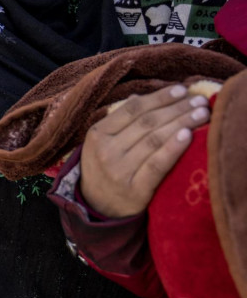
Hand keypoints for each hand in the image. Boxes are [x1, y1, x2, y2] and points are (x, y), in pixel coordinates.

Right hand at [79, 85, 209, 218]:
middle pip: (147, 123)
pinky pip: (157, 164)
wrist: (97, 208)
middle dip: (176, 108)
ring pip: (154, 140)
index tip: (181, 90)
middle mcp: (107, 151)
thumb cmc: (104, 169)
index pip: (132, 109)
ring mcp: (120, 171)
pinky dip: (173, 148)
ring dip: (182, 123)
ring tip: (201, 114)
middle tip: (199, 100)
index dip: (158, 97)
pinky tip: (188, 135)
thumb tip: (139, 97)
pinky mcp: (135, 189)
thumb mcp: (101, 142)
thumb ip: (118, 120)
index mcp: (97, 134)